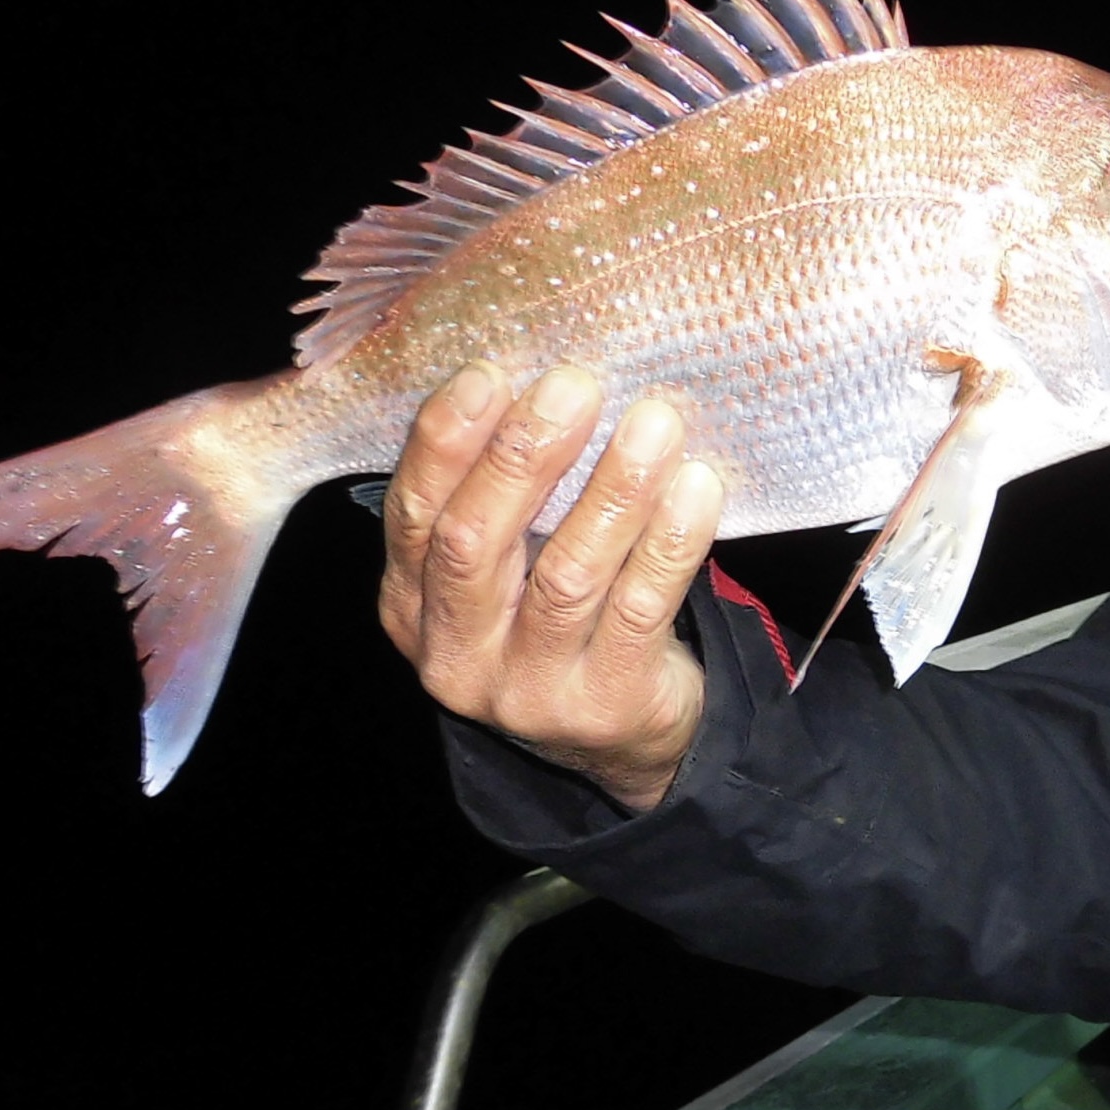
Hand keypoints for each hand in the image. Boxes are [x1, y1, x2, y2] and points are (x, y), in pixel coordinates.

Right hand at [378, 363, 720, 812]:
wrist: (620, 737)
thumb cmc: (557, 617)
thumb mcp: (503, 568)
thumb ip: (499, 495)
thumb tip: (540, 374)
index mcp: (411, 606)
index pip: (411, 515)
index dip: (445, 442)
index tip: (490, 371)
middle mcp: (455, 656)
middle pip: (474, 544)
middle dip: (523, 455)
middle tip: (576, 384)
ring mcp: (528, 691)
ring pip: (566, 577)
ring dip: (613, 490)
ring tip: (655, 422)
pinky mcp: (604, 705)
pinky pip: (641, 611)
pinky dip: (670, 542)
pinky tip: (697, 486)